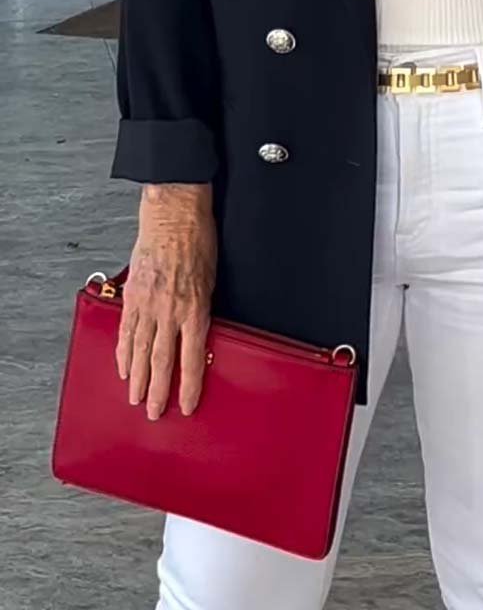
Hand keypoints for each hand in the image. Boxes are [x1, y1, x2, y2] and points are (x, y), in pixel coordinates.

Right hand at [116, 183, 216, 420]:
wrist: (173, 215)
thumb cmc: (198, 241)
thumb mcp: (212, 279)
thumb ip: (203, 309)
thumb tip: (200, 334)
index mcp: (195, 308)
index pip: (192, 358)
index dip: (189, 386)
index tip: (187, 407)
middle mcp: (169, 311)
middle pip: (161, 361)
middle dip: (158, 391)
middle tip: (154, 414)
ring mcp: (147, 304)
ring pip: (139, 350)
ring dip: (137, 378)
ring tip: (135, 398)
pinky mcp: (132, 295)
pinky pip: (125, 330)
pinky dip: (123, 351)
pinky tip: (123, 367)